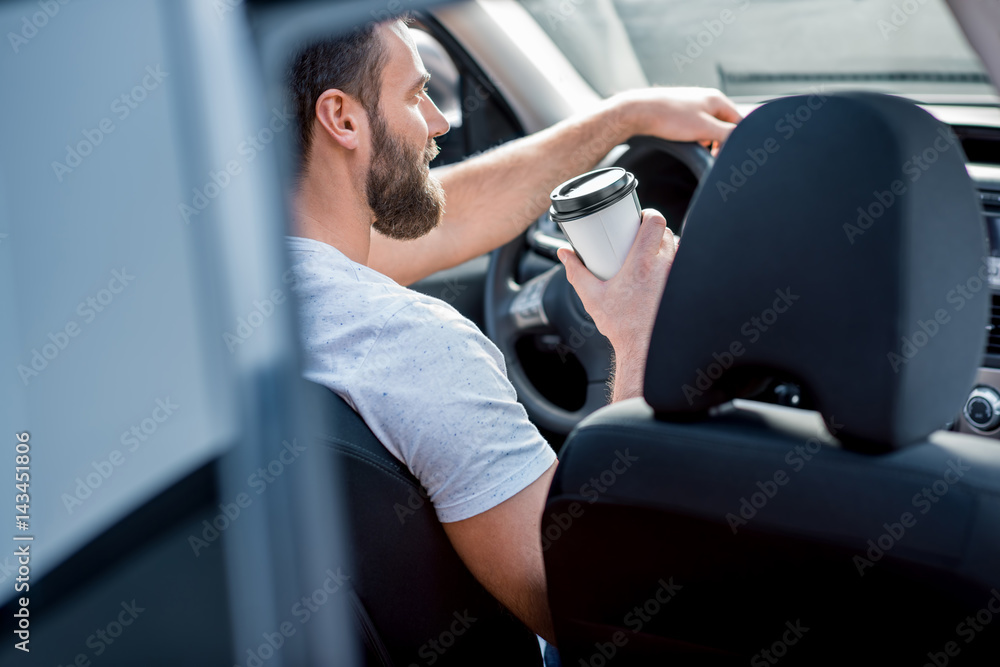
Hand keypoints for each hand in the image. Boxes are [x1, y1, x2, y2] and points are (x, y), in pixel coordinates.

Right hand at [557, 209, 677, 400]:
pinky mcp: (684, 288)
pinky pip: (683, 265)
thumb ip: (576, 272)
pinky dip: (674, 263)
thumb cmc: (622, 326)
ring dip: (666, 246)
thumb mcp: (592, 297)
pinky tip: (663, 272)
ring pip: (678, 247)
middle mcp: (664, 268)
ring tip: (651, 255)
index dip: (649, 214)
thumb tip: (565, 255)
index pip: (655, 223)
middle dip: (654, 231)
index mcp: (642, 264)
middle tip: (640, 238)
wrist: (644, 349)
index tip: (640, 218)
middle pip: (667, 232)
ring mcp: (677, 278)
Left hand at [612, 87, 742, 146]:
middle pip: (724, 124)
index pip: (738, 120)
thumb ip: (726, 134)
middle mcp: (706, 99)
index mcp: (717, 99)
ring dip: (706, 139)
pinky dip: (694, 136)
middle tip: (712, 154)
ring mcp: (692, 104)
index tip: (726, 154)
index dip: (735, 139)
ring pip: (708, 126)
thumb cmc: (670, 117)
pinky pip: (695, 126)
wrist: (639, 112)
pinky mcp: (680, 111)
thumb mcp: (704, 129)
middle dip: (720, 141)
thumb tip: (740, 139)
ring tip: (697, 146)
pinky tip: (686, 142)